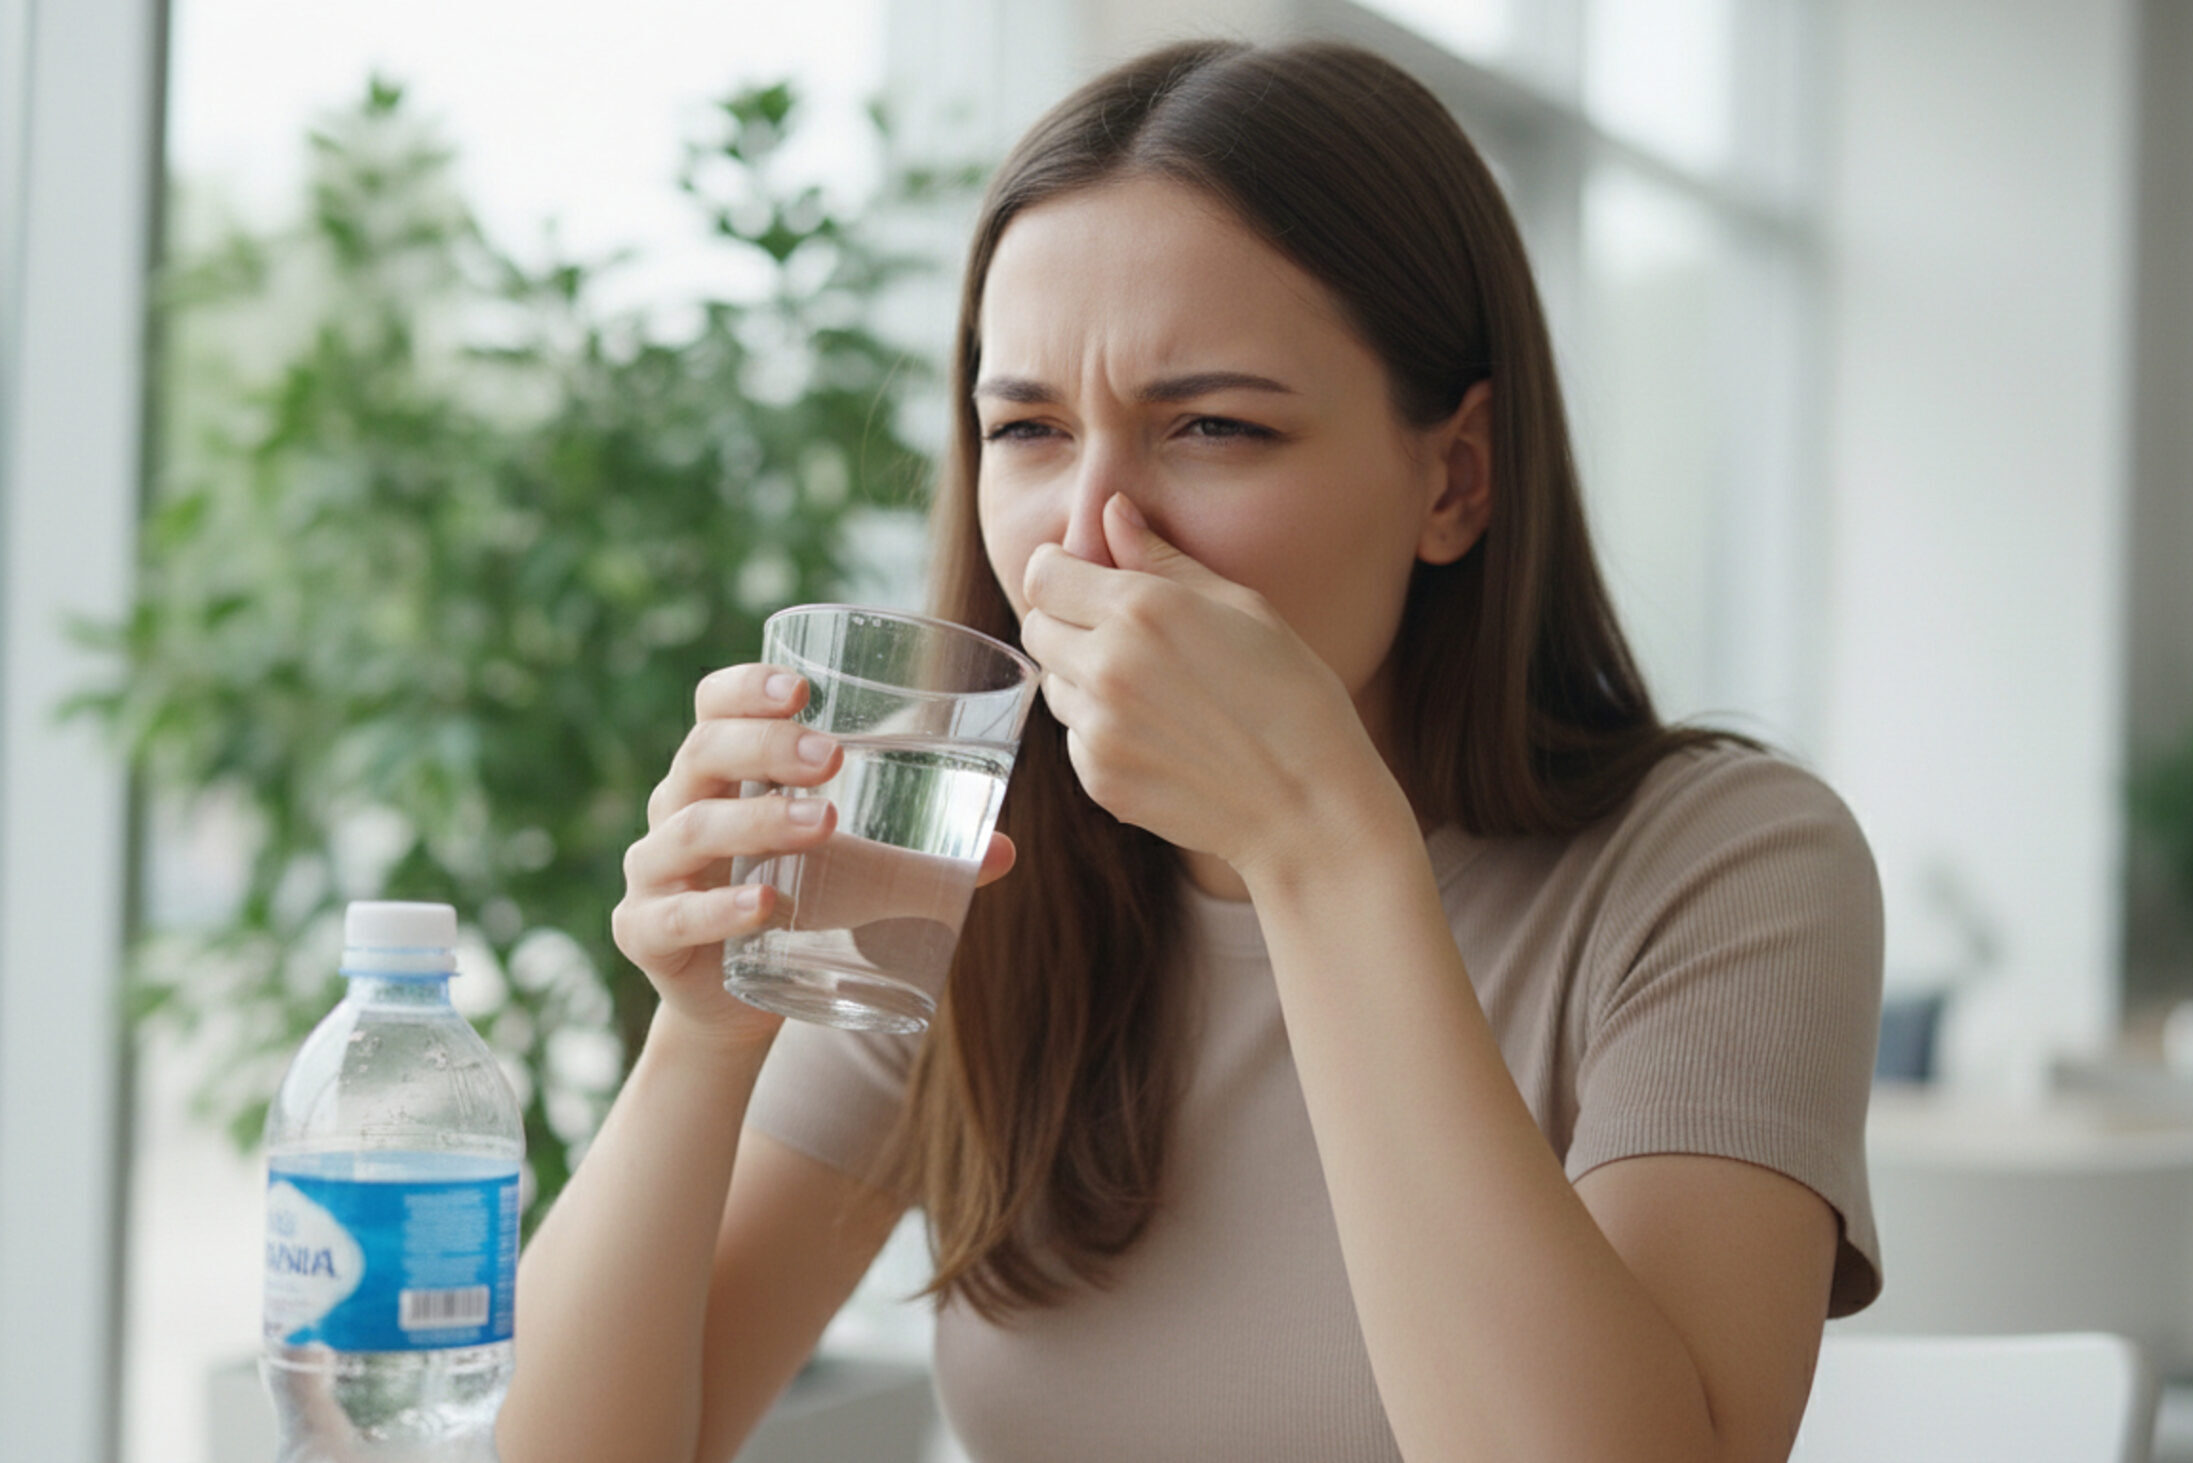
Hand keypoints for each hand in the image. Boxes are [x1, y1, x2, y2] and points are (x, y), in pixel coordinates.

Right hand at [612, 664, 1016, 1051]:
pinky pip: (670, 915)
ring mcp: (655, 871)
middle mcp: (678, 808)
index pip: (715, 708)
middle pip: (703, 753)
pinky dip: (716, 909)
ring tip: (823, 823)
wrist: (739, 1001)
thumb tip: (1007, 850)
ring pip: (690, 830)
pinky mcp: (645, 933)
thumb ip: (925, 859)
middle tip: (834, 757)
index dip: (746, 688)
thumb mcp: (861, 874)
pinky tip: (763, 906)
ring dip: (757, 820)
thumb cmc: (799, 905)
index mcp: (723, 774)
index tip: (802, 688)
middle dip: (767, 746)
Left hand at [1018, 494, 1385, 874]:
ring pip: (1053, 686)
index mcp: (1141, 609)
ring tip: (1153, 691)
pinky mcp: (1098, 780)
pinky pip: (1074, 738)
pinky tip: (1160, 737)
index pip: (1043, 574)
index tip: (1087, 579)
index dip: (1060, 571)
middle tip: (1124, 637)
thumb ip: (1163, 559)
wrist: (1308, 806)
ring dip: (1083, 680)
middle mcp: (1107, 666)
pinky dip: (1101, 732)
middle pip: (1036, 627)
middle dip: (1067, 623)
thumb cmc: (1293, 696)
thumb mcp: (1242, 607)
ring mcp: (1097, 728)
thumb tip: (1111, 512)